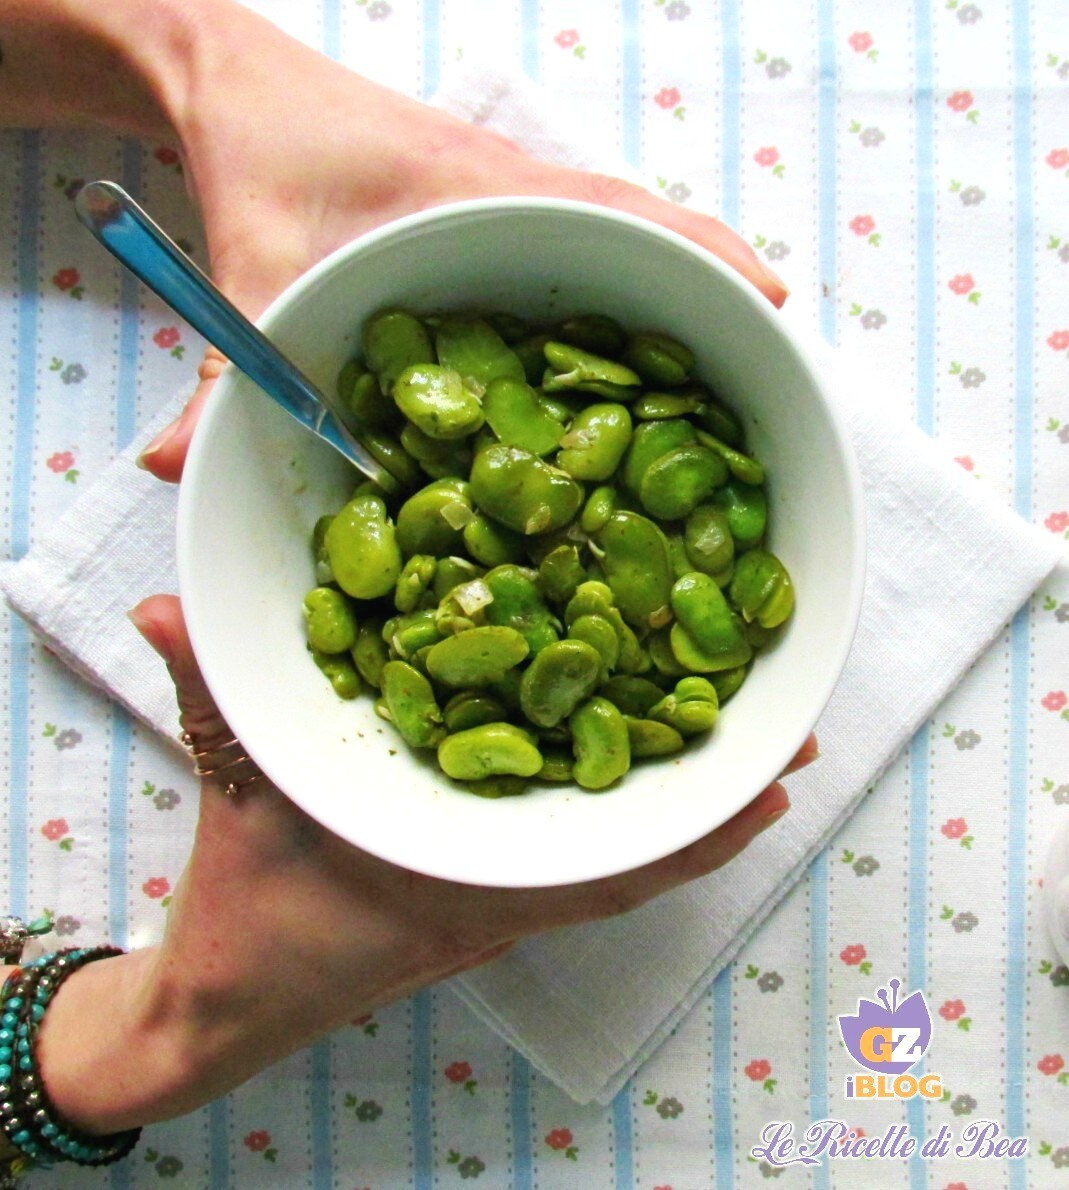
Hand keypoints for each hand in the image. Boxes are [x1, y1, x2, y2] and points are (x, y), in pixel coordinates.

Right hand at [39, 592, 814, 1135]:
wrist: (224, 1003)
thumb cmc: (245, 916)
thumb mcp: (229, 784)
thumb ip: (210, 687)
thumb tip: (166, 599)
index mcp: (458, 877)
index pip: (601, 860)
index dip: (691, 826)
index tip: (774, 782)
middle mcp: (495, 892)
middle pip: (635, 850)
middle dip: (716, 799)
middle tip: (800, 739)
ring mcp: (493, 896)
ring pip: (617, 855)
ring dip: (686, 808)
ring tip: (762, 752)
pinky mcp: (481, 892)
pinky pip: (580, 860)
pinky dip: (632, 826)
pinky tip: (659, 782)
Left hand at [133, 0, 787, 480]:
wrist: (238, 86)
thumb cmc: (265, 155)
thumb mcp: (251, 277)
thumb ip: (225, 379)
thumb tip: (171, 473)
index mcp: (490, 194)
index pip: (625, 220)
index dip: (702, 263)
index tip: (769, 306)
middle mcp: (526, 201)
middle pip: (654, 241)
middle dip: (717, 297)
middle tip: (779, 370)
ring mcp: (522, 212)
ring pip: (633, 250)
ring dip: (685, 306)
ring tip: (738, 387)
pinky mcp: (503, 229)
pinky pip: (591, 262)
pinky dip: (630, 304)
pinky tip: (640, 374)